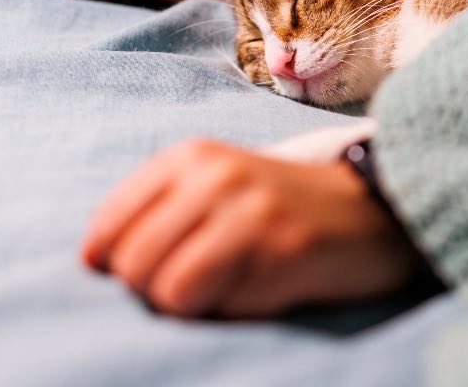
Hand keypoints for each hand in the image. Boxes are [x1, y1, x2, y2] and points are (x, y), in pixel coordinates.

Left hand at [80, 138, 422, 317]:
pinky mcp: (281, 248)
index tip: (151, 270)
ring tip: (228, 286)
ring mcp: (250, 210)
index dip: (116, 264)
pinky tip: (260, 287)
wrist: (371, 210)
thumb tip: (96, 260)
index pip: (108, 226)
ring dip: (190, 305)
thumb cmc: (280, 208)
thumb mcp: (215, 185)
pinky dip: (228, 310)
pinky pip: (218, 304)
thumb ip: (158, 211)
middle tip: (198, 284)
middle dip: (153, 291)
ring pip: (166, 290)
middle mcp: (214, 175)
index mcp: (190, 157)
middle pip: (132, 264)